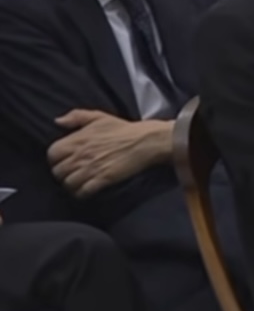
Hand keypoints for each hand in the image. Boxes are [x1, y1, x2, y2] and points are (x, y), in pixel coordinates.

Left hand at [47, 110, 172, 196]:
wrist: (145, 142)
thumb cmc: (123, 129)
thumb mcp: (98, 117)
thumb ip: (76, 116)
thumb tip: (57, 121)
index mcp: (77, 139)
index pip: (52, 154)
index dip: (55, 160)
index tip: (64, 161)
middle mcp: (81, 155)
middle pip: (58, 172)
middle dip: (62, 175)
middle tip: (71, 174)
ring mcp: (92, 168)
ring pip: (68, 183)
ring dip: (72, 185)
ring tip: (78, 184)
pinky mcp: (103, 179)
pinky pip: (83, 191)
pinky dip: (81, 193)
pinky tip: (87, 190)